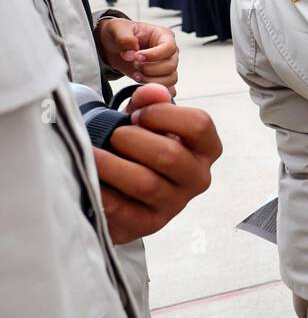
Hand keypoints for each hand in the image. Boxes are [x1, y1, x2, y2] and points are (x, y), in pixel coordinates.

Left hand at [93, 85, 222, 243]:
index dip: (163, 114)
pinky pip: (123, 209)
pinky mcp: (150, 224)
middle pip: (170, 156)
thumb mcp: (147, 121)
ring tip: (93, 153)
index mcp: (206, 149)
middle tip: (114, 135)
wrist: (127, 188)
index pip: (199, 124)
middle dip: (133, 140)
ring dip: (112, 165)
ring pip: (146, 184)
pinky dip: (103, 191)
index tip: (139, 115)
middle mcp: (198, 178)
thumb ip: (150, 102)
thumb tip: (154, 93)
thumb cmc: (141, 148)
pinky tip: (91, 177)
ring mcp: (175, 204)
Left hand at [97, 18, 179, 91]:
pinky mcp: (161, 78)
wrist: (113, 47)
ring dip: (151, 80)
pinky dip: (156, 89)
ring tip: (136, 75)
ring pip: (170, 79)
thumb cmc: (120, 33)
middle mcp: (169, 52)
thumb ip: (124, 38)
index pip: (169, 47)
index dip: (154, 55)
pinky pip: (168, 89)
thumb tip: (131, 53)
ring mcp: (166, 66)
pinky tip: (142, 85)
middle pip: (171, 66)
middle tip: (134, 65)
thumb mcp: (117, 28)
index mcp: (163, 36)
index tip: (137, 57)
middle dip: (150, 69)